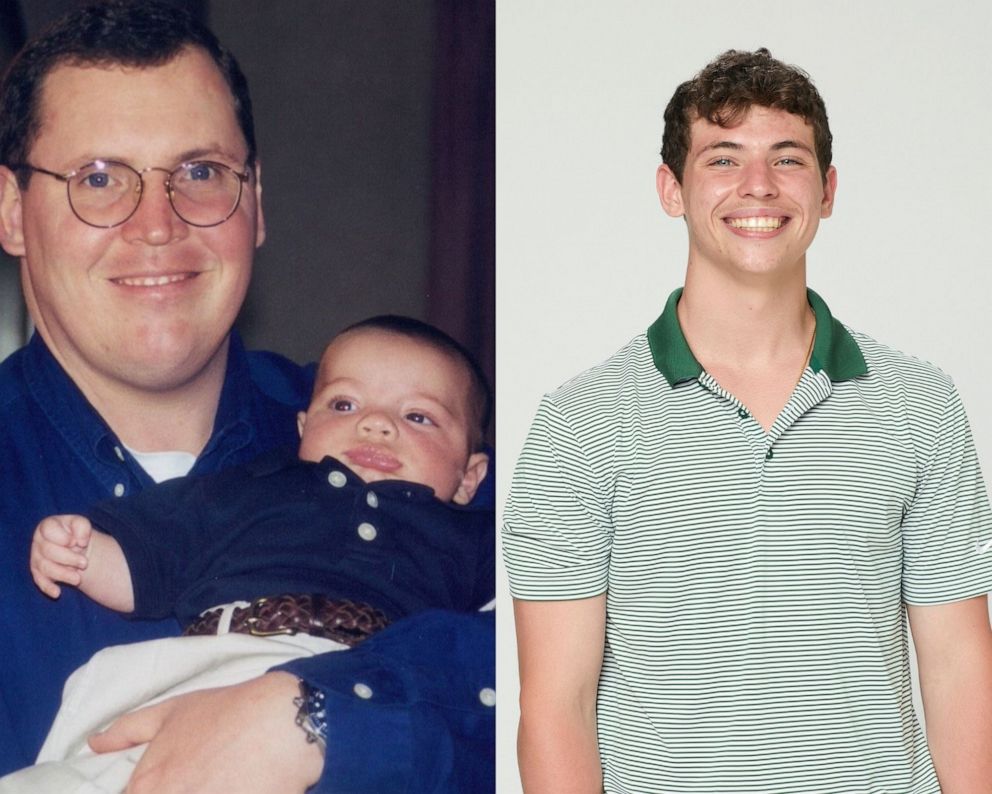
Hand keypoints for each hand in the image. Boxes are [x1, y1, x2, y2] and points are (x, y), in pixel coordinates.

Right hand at [30, 514, 91, 597]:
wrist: (78, 548)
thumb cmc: (77, 534)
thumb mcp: (82, 525)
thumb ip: (82, 527)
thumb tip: (80, 541)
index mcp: (48, 526)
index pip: (48, 529)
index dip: (61, 537)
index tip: (75, 542)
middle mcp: (39, 541)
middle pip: (48, 550)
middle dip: (68, 558)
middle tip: (85, 563)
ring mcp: (37, 558)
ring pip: (45, 567)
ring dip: (63, 574)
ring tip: (78, 579)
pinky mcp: (38, 573)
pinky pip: (40, 581)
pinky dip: (48, 587)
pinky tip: (57, 593)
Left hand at [88, 672, 322, 793]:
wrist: (283, 722)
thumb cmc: (226, 713)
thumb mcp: (174, 710)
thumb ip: (128, 729)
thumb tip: (93, 744)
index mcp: (144, 787)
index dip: (143, 791)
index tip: (163, 783)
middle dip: (178, 790)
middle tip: (199, 778)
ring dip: (201, 792)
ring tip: (216, 781)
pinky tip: (233, 788)